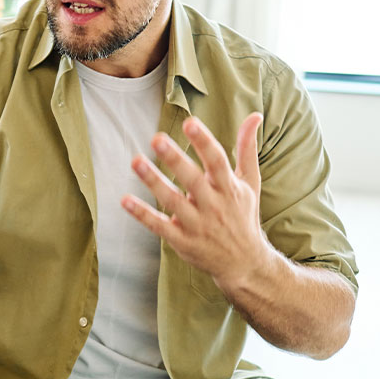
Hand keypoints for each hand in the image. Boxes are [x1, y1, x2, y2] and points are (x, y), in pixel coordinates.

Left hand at [121, 113, 273, 289]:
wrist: (245, 264)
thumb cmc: (242, 216)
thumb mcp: (249, 183)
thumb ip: (247, 148)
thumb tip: (254, 114)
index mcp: (230, 188)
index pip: (217, 161)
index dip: (204, 141)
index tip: (190, 122)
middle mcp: (214, 205)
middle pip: (193, 180)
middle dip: (176, 159)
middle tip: (157, 138)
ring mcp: (197, 224)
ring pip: (173, 201)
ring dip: (154, 181)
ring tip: (136, 161)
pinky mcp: (182, 241)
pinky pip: (159, 226)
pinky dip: (142, 214)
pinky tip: (125, 200)